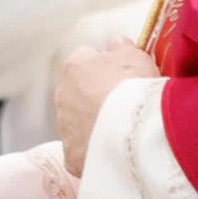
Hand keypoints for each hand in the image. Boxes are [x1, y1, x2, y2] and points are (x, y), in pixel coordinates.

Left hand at [55, 39, 159, 175]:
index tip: (122, 79)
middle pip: (79, 94)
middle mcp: (62, 94)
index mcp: (74, 65)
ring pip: (78, 124)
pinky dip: (94, 153)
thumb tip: (115, 43)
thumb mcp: (135, 55)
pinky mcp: (71, 155)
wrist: (133, 129)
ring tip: (121, 133)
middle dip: (96, 99)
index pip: (85, 61)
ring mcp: (64, 127)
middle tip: (123, 107)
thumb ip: (121, 46)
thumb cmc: (134, 86)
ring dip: (94, 126)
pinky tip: (114, 153)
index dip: (105, 69)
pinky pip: (81, 152)